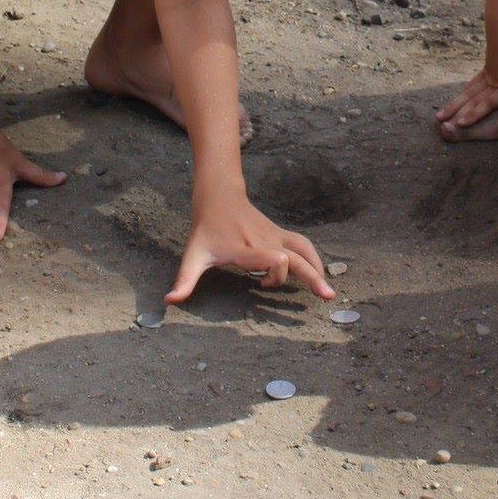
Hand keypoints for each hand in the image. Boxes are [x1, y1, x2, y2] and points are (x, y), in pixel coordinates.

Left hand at [165, 186, 334, 304]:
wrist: (220, 197)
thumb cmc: (206, 229)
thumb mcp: (193, 255)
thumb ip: (185, 279)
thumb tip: (169, 301)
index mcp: (244, 249)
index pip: (266, 256)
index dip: (274, 264)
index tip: (279, 269)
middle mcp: (264, 243)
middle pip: (294, 257)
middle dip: (311, 275)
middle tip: (326, 296)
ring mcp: (275, 237)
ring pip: (304, 250)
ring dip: (318, 268)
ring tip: (328, 291)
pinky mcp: (281, 235)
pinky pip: (303, 245)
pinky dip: (314, 259)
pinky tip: (320, 274)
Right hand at [436, 21, 497, 127]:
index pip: (487, 105)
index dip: (473, 115)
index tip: (460, 125)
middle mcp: (492, 84)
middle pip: (472, 101)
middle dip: (456, 113)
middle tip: (439, 123)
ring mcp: (487, 77)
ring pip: (467, 95)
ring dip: (455, 105)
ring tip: (440, 115)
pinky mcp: (486, 70)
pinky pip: (471, 86)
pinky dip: (463, 95)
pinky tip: (459, 99)